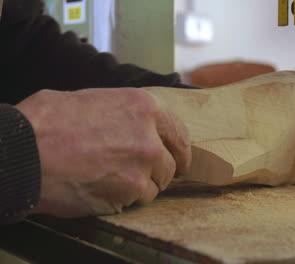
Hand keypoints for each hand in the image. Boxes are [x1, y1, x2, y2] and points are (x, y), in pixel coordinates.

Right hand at [16, 88, 190, 216]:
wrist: (25, 152)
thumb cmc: (48, 122)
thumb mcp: (92, 100)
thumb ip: (124, 114)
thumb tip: (134, 124)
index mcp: (143, 107)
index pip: (179, 133)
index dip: (179, 150)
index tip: (179, 160)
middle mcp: (150, 136)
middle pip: (171, 163)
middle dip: (158, 171)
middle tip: (141, 174)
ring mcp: (143, 166)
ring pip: (156, 185)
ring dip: (139, 186)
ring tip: (110, 179)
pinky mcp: (130, 191)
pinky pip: (138, 200)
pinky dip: (124, 199)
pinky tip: (102, 189)